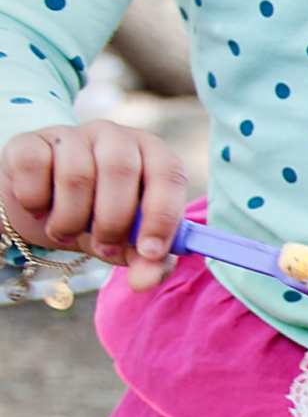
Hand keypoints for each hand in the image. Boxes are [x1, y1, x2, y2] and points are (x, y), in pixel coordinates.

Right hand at [0, 123, 188, 293]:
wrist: (42, 209)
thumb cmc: (97, 222)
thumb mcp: (127, 244)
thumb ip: (147, 262)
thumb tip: (145, 281)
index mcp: (152, 155)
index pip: (169, 174)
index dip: (163, 215)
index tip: (149, 252)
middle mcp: (114, 137)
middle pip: (120, 170)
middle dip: (112, 222)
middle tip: (102, 247)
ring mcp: (71, 134)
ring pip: (76, 173)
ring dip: (70, 219)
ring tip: (66, 231)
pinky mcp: (30, 141)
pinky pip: (34, 167)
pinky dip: (35, 201)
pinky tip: (40, 209)